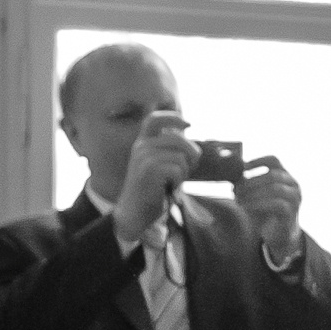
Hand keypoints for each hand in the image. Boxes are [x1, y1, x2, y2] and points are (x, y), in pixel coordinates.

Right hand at [113, 112, 195, 241]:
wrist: (136, 211)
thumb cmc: (154, 190)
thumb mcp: (161, 166)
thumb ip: (172, 153)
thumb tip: (194, 147)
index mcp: (143, 143)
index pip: (155, 119)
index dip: (173, 118)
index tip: (189, 124)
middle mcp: (141, 146)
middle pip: (178, 139)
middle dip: (192, 154)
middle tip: (189, 168)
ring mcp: (143, 157)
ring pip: (181, 157)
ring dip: (184, 172)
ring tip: (173, 181)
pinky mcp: (149, 170)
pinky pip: (178, 170)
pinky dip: (179, 181)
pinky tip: (169, 188)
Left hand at [233, 155, 302, 261]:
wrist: (277, 234)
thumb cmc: (264, 211)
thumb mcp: (255, 192)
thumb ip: (246, 181)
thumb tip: (230, 170)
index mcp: (284, 176)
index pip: (274, 161)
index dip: (257, 161)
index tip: (242, 169)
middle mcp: (294, 185)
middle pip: (273, 174)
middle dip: (252, 181)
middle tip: (235, 190)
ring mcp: (295, 199)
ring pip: (276, 188)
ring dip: (253, 193)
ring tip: (238, 200)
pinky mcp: (292, 213)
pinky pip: (277, 204)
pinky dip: (258, 204)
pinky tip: (246, 207)